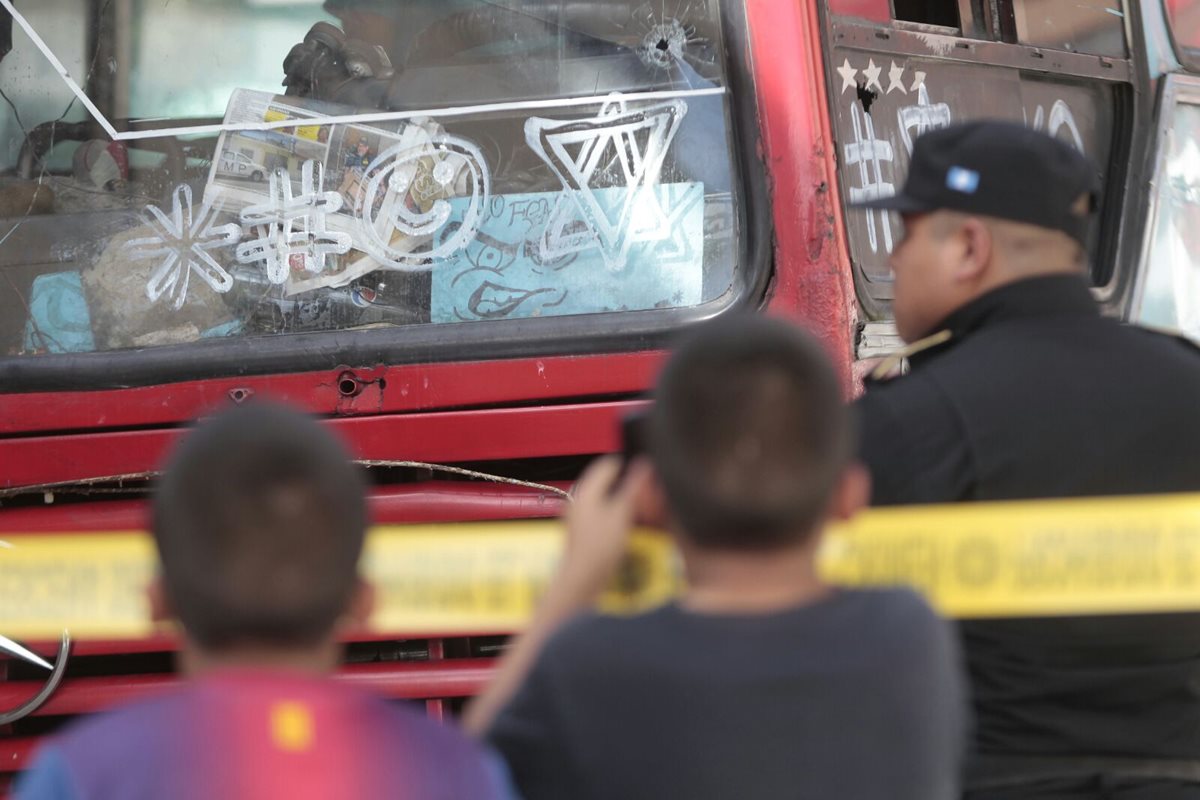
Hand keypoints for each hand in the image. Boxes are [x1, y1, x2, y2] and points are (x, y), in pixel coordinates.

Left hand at [555, 455, 652, 602]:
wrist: (582, 582)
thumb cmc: (600, 548)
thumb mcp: (621, 514)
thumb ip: (633, 488)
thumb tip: (644, 464)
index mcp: (585, 490)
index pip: (608, 465)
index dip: (628, 467)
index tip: (647, 477)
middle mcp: (580, 499)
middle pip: (609, 483)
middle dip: (631, 488)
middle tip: (650, 496)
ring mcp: (582, 516)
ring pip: (609, 500)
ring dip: (628, 503)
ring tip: (645, 512)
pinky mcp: (586, 532)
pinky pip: (606, 515)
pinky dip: (621, 517)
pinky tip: (633, 527)